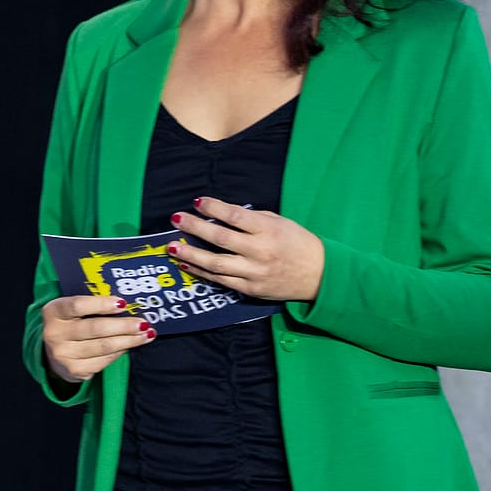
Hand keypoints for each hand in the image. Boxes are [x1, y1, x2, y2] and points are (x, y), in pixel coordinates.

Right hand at [41, 293, 154, 383]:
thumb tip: (125, 305)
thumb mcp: (73, 310)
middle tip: (143, 323)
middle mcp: (55, 334)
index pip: (78, 305)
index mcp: (54, 311)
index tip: (123, 304)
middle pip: (95, 328)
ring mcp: (64, 355)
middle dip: (123, 326)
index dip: (102, 304)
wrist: (53, 352)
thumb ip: (92, 305)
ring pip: (103, 347)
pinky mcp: (75, 371)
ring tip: (146, 335)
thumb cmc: (71, 323)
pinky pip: (104, 361)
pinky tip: (130, 345)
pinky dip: (120, 352)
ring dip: (129, 341)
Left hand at [165, 197, 324, 302]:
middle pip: (220, 238)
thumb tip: (220, 214)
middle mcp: (260, 251)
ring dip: (191, 254)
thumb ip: (251, 218)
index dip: (214, 208)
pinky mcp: (250, 289)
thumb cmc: (297, 243)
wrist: (318, 275)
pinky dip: (201, 272)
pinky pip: (221, 280)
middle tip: (175, 219)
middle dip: (194, 227)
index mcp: (269, 230)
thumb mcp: (279, 222)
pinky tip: (186, 263)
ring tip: (172, 246)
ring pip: (216, 263)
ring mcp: (254, 272)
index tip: (197, 201)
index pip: (235, 216)